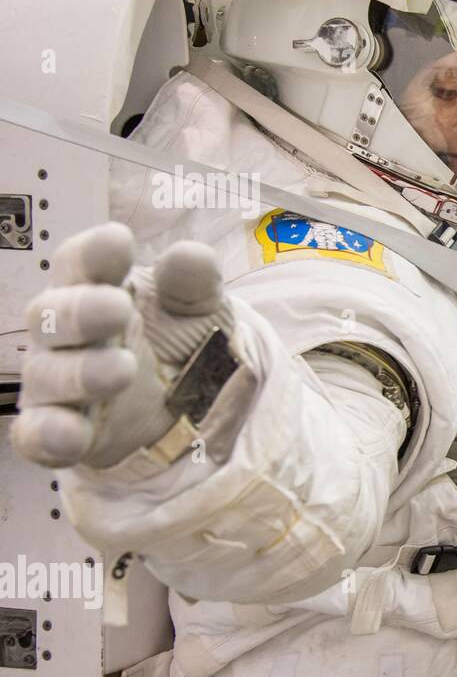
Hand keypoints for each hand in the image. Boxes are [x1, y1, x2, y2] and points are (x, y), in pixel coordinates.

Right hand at [12, 222, 236, 468]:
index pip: (79, 263)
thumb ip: (195, 282)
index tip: (118, 241)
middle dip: (81, 311)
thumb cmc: (176, 343)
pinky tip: (71, 435)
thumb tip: (189, 256)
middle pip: (52, 316)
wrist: (186, 412)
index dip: (93, 252)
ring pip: (48, 374)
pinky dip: (50, 435)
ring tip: (122, 371)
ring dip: (80, 373)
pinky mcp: (58, 432)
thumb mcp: (198, 310)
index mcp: (94, 290)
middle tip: (118, 308)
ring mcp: (57, 384)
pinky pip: (38, 434)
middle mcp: (65, 334)